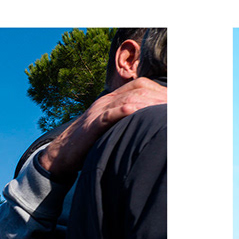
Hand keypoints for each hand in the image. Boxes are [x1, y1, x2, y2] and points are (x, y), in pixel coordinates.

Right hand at [36, 77, 167, 177]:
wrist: (62, 154)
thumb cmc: (91, 143)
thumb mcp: (113, 127)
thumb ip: (129, 121)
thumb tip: (153, 122)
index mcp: (113, 99)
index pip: (141, 85)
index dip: (160, 90)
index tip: (176, 100)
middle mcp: (107, 101)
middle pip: (138, 89)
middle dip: (160, 95)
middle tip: (176, 105)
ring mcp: (98, 111)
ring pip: (127, 99)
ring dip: (149, 102)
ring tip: (165, 108)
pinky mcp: (91, 126)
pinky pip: (107, 115)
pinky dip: (123, 111)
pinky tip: (135, 111)